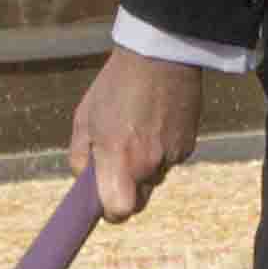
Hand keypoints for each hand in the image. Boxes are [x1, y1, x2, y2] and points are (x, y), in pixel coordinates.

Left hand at [71, 47, 211, 221]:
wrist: (159, 56)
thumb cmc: (116, 85)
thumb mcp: (84, 117)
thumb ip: (80, 155)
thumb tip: (84, 178)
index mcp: (118, 159)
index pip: (118, 211)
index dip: (111, 212)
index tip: (104, 204)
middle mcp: (147, 164)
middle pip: (138, 202)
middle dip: (127, 192)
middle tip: (118, 165)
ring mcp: (171, 156)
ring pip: (154, 179)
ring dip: (145, 168)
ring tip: (138, 132)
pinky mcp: (188, 146)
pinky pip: (170, 161)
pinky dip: (162, 151)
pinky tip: (156, 124)